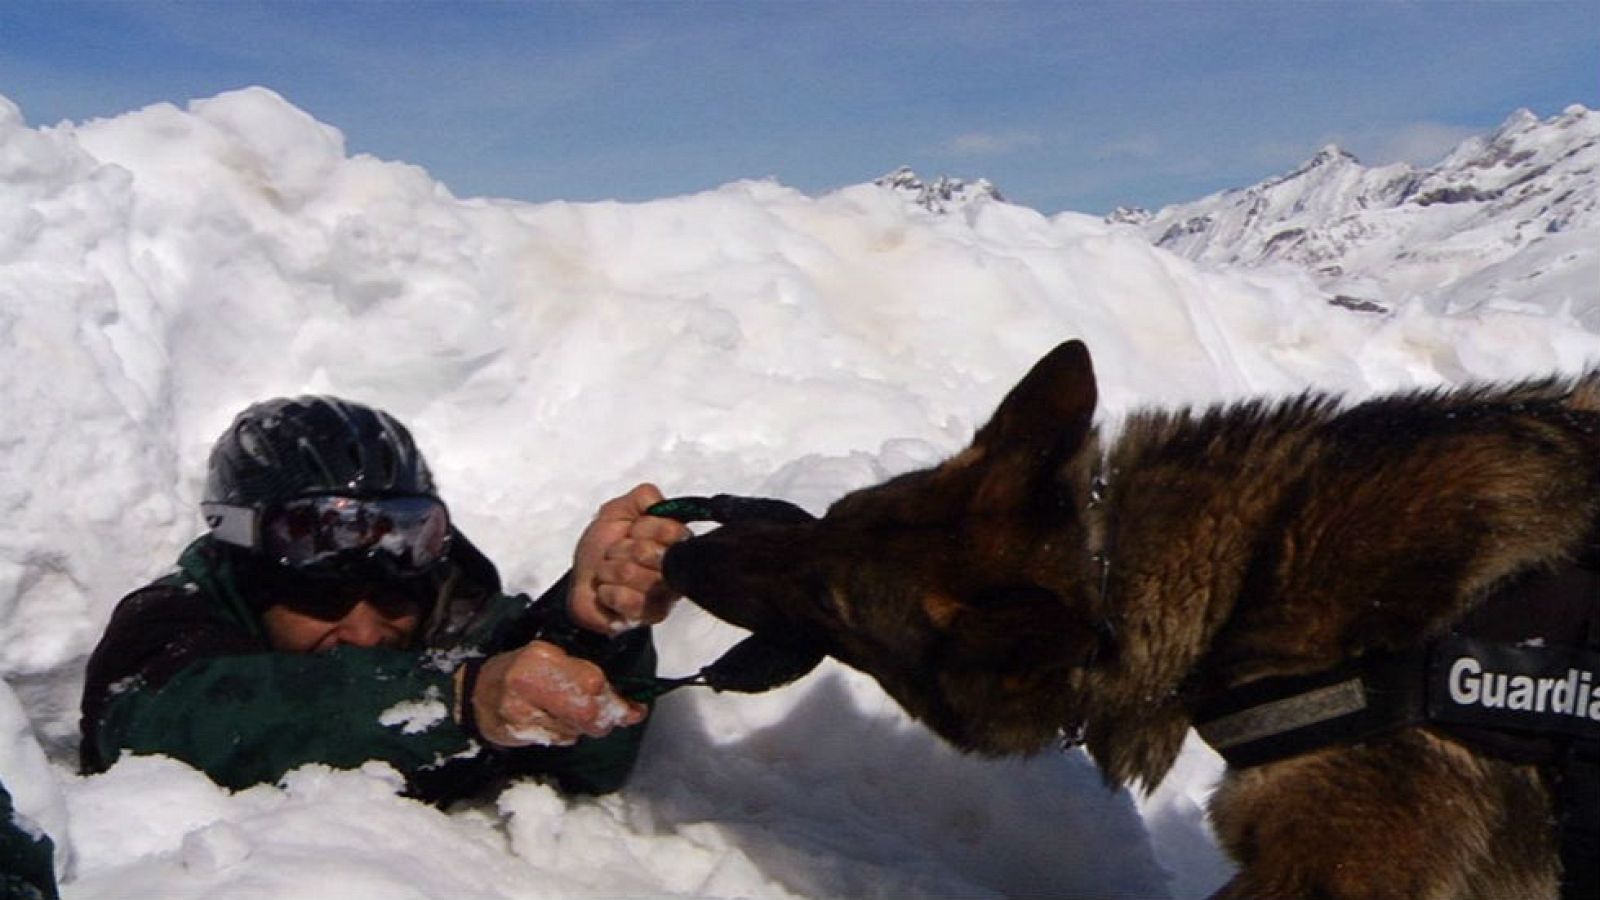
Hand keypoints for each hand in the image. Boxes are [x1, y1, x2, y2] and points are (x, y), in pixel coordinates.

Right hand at [460, 641, 645, 747]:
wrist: (476, 694)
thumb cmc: (522, 673)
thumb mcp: (553, 659)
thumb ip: (589, 676)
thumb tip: (634, 708)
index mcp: (543, 656)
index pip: (593, 682)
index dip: (617, 701)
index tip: (634, 710)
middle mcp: (529, 681)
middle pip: (587, 711)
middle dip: (604, 719)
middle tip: (606, 718)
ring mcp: (519, 710)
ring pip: (575, 730)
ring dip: (582, 727)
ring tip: (566, 713)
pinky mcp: (515, 732)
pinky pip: (558, 740)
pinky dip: (564, 735)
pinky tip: (550, 722)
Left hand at [568, 483, 690, 634]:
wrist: (582, 583)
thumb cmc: (603, 547)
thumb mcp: (618, 511)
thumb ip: (642, 497)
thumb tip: (657, 501)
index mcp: (676, 541)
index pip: (672, 530)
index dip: (643, 528)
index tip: (631, 531)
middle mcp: (677, 569)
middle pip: (651, 553)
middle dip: (622, 550)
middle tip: (615, 554)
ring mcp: (666, 596)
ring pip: (635, 575)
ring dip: (610, 571)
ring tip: (608, 573)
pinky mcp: (650, 617)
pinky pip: (629, 600)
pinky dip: (608, 592)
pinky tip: (607, 592)